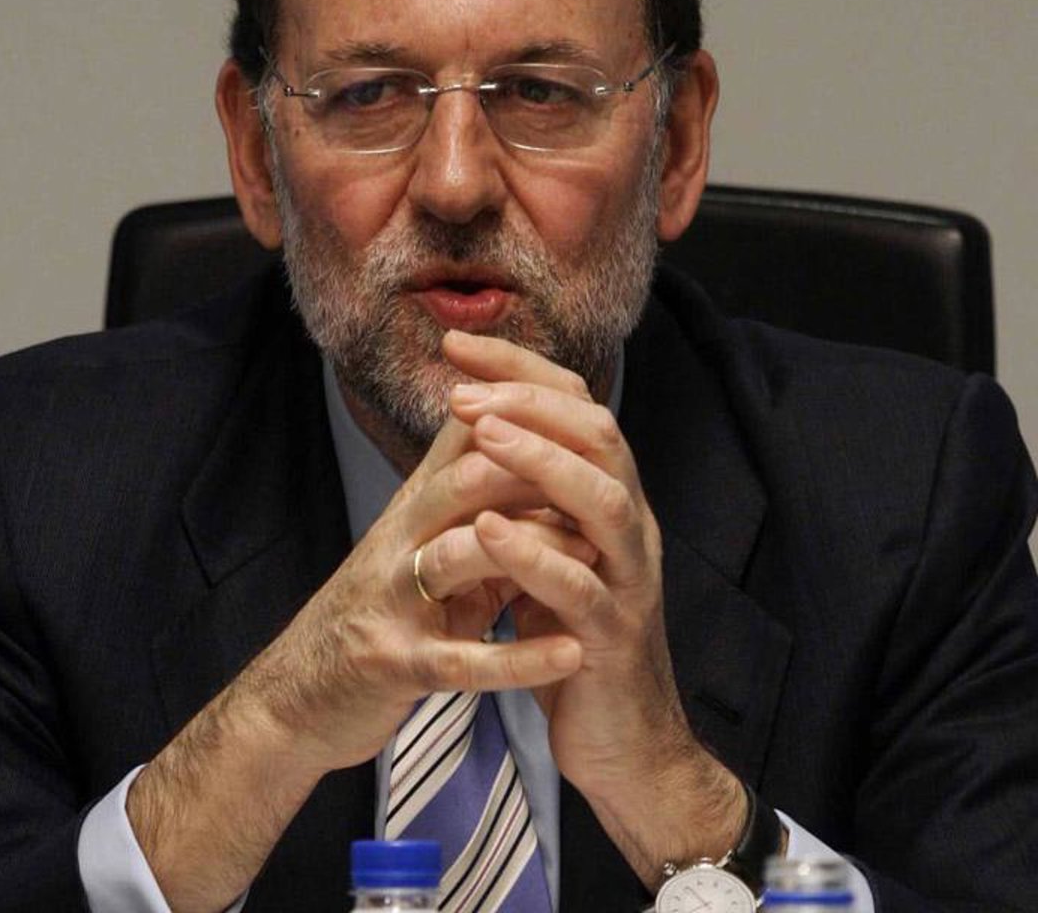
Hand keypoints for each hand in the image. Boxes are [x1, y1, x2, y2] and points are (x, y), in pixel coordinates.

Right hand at [127, 360, 587, 910]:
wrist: (299, 693)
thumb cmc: (380, 611)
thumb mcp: (421, 543)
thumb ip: (470, 502)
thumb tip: (532, 447)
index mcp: (414, 507)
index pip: (467, 437)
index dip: (525, 417)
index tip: (590, 415)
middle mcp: (400, 539)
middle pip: (467, 479)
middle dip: (535, 469)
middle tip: (603, 477)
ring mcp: (393, 600)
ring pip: (458, 553)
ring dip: (532, 549)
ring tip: (595, 556)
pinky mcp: (395, 664)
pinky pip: (461, 661)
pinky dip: (520, 659)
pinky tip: (570, 655)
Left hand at [442, 330, 745, 889]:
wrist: (623, 744)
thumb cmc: (574, 639)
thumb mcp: (551, 551)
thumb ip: (531, 496)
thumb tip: (481, 426)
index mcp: (609, 500)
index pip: (576, 408)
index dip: (519, 369)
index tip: (457, 343)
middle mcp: (629, 527)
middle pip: (599, 435)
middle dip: (530, 400)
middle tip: (463, 386)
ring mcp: (629, 581)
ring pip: (602, 499)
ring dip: (540, 458)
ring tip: (480, 431)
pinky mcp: (613, 639)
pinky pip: (582, 588)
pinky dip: (536, 553)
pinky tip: (490, 529)